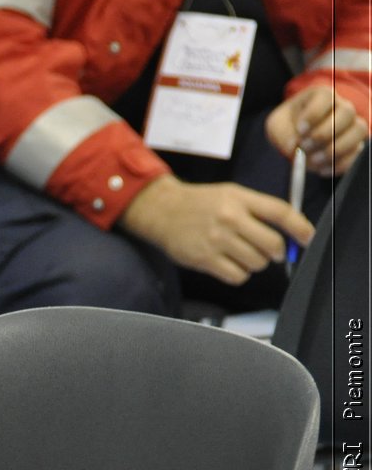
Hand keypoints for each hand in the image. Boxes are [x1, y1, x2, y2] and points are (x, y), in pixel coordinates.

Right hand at [118, 175, 313, 285]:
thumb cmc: (200, 204)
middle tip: (271, 252)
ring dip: (256, 263)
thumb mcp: (230, 194)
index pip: (280, 212)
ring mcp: (217, 240)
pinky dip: (239, 274)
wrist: (162, 211)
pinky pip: (237, 275)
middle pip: (272, 244)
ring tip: (244, 256)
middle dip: (277, 252)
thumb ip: (257, 210)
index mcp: (240, 199)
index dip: (300, 227)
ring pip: (256, 263)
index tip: (308, 238)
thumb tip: (288, 234)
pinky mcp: (205, 259)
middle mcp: (230, 219)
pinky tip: (231, 265)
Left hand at [265, 86, 368, 176]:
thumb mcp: (277, 126)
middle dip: (324, 133)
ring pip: (358, 130)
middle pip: (346, 113)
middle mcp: (342, 107)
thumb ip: (283, 134)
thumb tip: (293, 147)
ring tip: (314, 159)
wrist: (295, 138)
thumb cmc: (287, 125)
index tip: (300, 129)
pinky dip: (341, 163)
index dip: (314, 114)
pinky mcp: (355, 144)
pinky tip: (322, 169)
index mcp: (321, 96)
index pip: (326, 97)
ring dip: (336, 148)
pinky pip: (357, 152)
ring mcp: (352, 125)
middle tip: (305, 146)